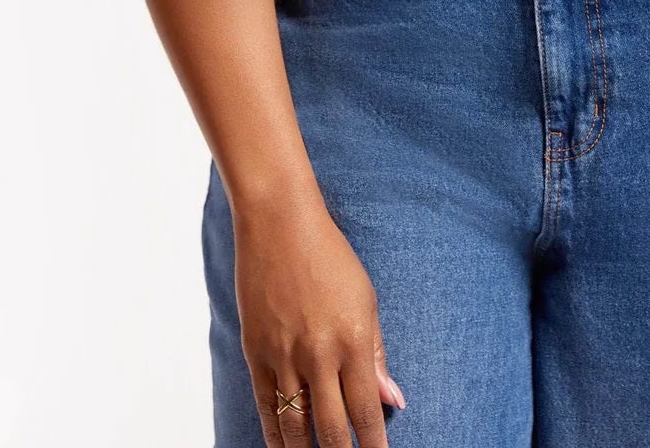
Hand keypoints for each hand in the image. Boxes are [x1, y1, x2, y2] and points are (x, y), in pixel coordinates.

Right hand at [233, 193, 405, 442]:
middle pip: (331, 428)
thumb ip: (376, 354)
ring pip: (295, 426)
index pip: (366, 411)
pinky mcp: (256, 352)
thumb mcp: (366, 299)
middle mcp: (319, 353)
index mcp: (353, 339)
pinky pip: (266, 406)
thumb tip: (393, 399)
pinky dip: (275, 434)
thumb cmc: (330, 256)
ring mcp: (285, 355)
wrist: (279, 223)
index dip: (373, 445)